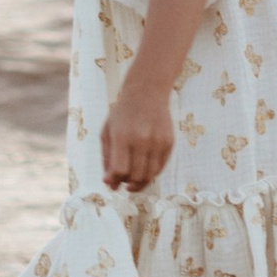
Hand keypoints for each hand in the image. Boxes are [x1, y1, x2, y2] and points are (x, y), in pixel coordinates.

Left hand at [101, 78, 176, 192]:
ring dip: (140, 183)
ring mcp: (158, 141)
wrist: (147, 92)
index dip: (115, 180)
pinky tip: (144, 170)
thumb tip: (109, 184)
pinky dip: (151, 174)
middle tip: (123, 182)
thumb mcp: (107, 132)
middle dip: (127, 184)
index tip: (112, 182)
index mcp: (122, 136)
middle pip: (136, 175)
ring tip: (133, 182)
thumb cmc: (122, 115)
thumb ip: (107, 159)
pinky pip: (160, 167)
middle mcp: (142, 139)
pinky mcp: (169, 142)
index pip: (120, 169)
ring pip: (150, 175)